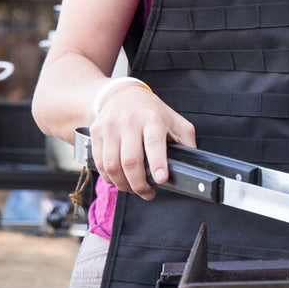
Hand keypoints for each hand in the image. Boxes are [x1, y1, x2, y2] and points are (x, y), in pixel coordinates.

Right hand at [89, 84, 195, 199]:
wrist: (123, 94)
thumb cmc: (153, 111)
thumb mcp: (175, 121)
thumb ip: (186, 142)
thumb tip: (192, 165)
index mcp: (153, 118)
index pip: (154, 142)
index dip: (157, 163)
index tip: (161, 179)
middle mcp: (130, 121)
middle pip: (130, 160)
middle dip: (139, 184)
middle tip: (147, 193)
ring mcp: (110, 127)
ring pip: (111, 165)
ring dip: (122, 184)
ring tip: (133, 189)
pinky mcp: (96, 133)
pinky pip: (99, 163)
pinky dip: (109, 177)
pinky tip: (119, 179)